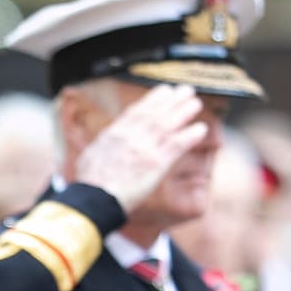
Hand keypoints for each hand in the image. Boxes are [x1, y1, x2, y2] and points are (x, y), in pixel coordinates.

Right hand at [75, 86, 208, 214]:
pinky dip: (189, 136)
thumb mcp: (90, 155)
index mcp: (116, 133)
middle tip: (186, 91)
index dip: (153, 99)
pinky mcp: (156, 164)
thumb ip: (103, 144)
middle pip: (156, 113)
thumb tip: (105, 140)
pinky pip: (176, 146)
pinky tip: (200, 130)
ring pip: (168, 125)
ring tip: (195, 104)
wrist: (94, 199)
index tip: (164, 91)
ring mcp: (145, 148)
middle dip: (173, 100)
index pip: (138, 110)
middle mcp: (132, 136)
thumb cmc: (90, 183)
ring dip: (184, 112)